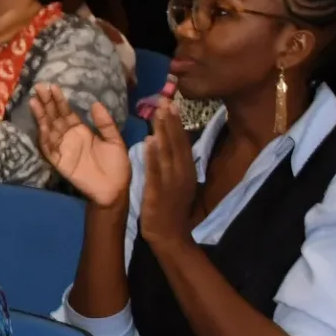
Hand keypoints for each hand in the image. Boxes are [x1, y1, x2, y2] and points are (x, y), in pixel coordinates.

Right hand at [32, 84, 131, 210]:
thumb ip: (105, 123)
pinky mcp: (60, 162)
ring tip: (35, 102)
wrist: (114, 188)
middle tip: (39, 87)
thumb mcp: (115, 140)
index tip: (52, 86)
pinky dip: (44, 137)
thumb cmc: (117, 165)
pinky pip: (49, 149)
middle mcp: (70, 137)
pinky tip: (41, 125)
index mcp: (82, 131)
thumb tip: (94, 103)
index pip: (67, 113)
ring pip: (49, 130)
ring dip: (42, 116)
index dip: (59, 101)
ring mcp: (63, 149)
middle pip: (55, 118)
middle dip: (47, 103)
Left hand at [136, 97, 199, 247]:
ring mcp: (172, 182)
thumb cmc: (170, 209)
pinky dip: (153, 155)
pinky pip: (156, 171)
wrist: (170, 235)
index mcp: (186, 170)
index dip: (176, 123)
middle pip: (177, 143)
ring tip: (158, 113)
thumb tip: (170, 144)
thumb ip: (174, 165)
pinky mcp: (159, 192)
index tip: (172, 104)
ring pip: (168, 153)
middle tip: (164, 99)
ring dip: (163, 132)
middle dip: (170, 121)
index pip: (182, 142)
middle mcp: (182, 173)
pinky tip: (149, 140)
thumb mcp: (176, 183)